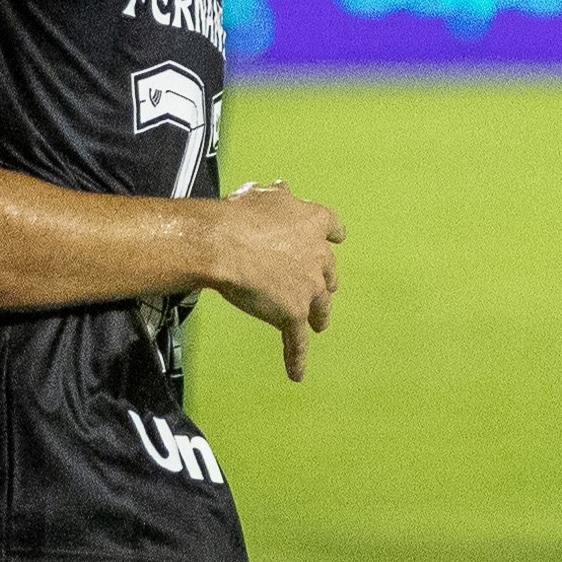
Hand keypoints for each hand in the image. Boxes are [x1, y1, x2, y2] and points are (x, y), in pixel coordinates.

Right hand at [204, 181, 342, 381]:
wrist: (224, 244)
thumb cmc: (237, 216)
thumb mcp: (259, 196)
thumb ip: (275, 197)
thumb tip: (282, 188)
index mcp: (311, 223)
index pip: (331, 227)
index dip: (332, 234)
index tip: (337, 237)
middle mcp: (318, 256)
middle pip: (328, 272)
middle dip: (325, 280)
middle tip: (323, 288)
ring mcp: (308, 288)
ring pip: (319, 306)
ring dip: (319, 315)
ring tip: (318, 324)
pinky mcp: (293, 314)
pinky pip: (297, 341)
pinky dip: (296, 358)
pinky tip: (297, 374)